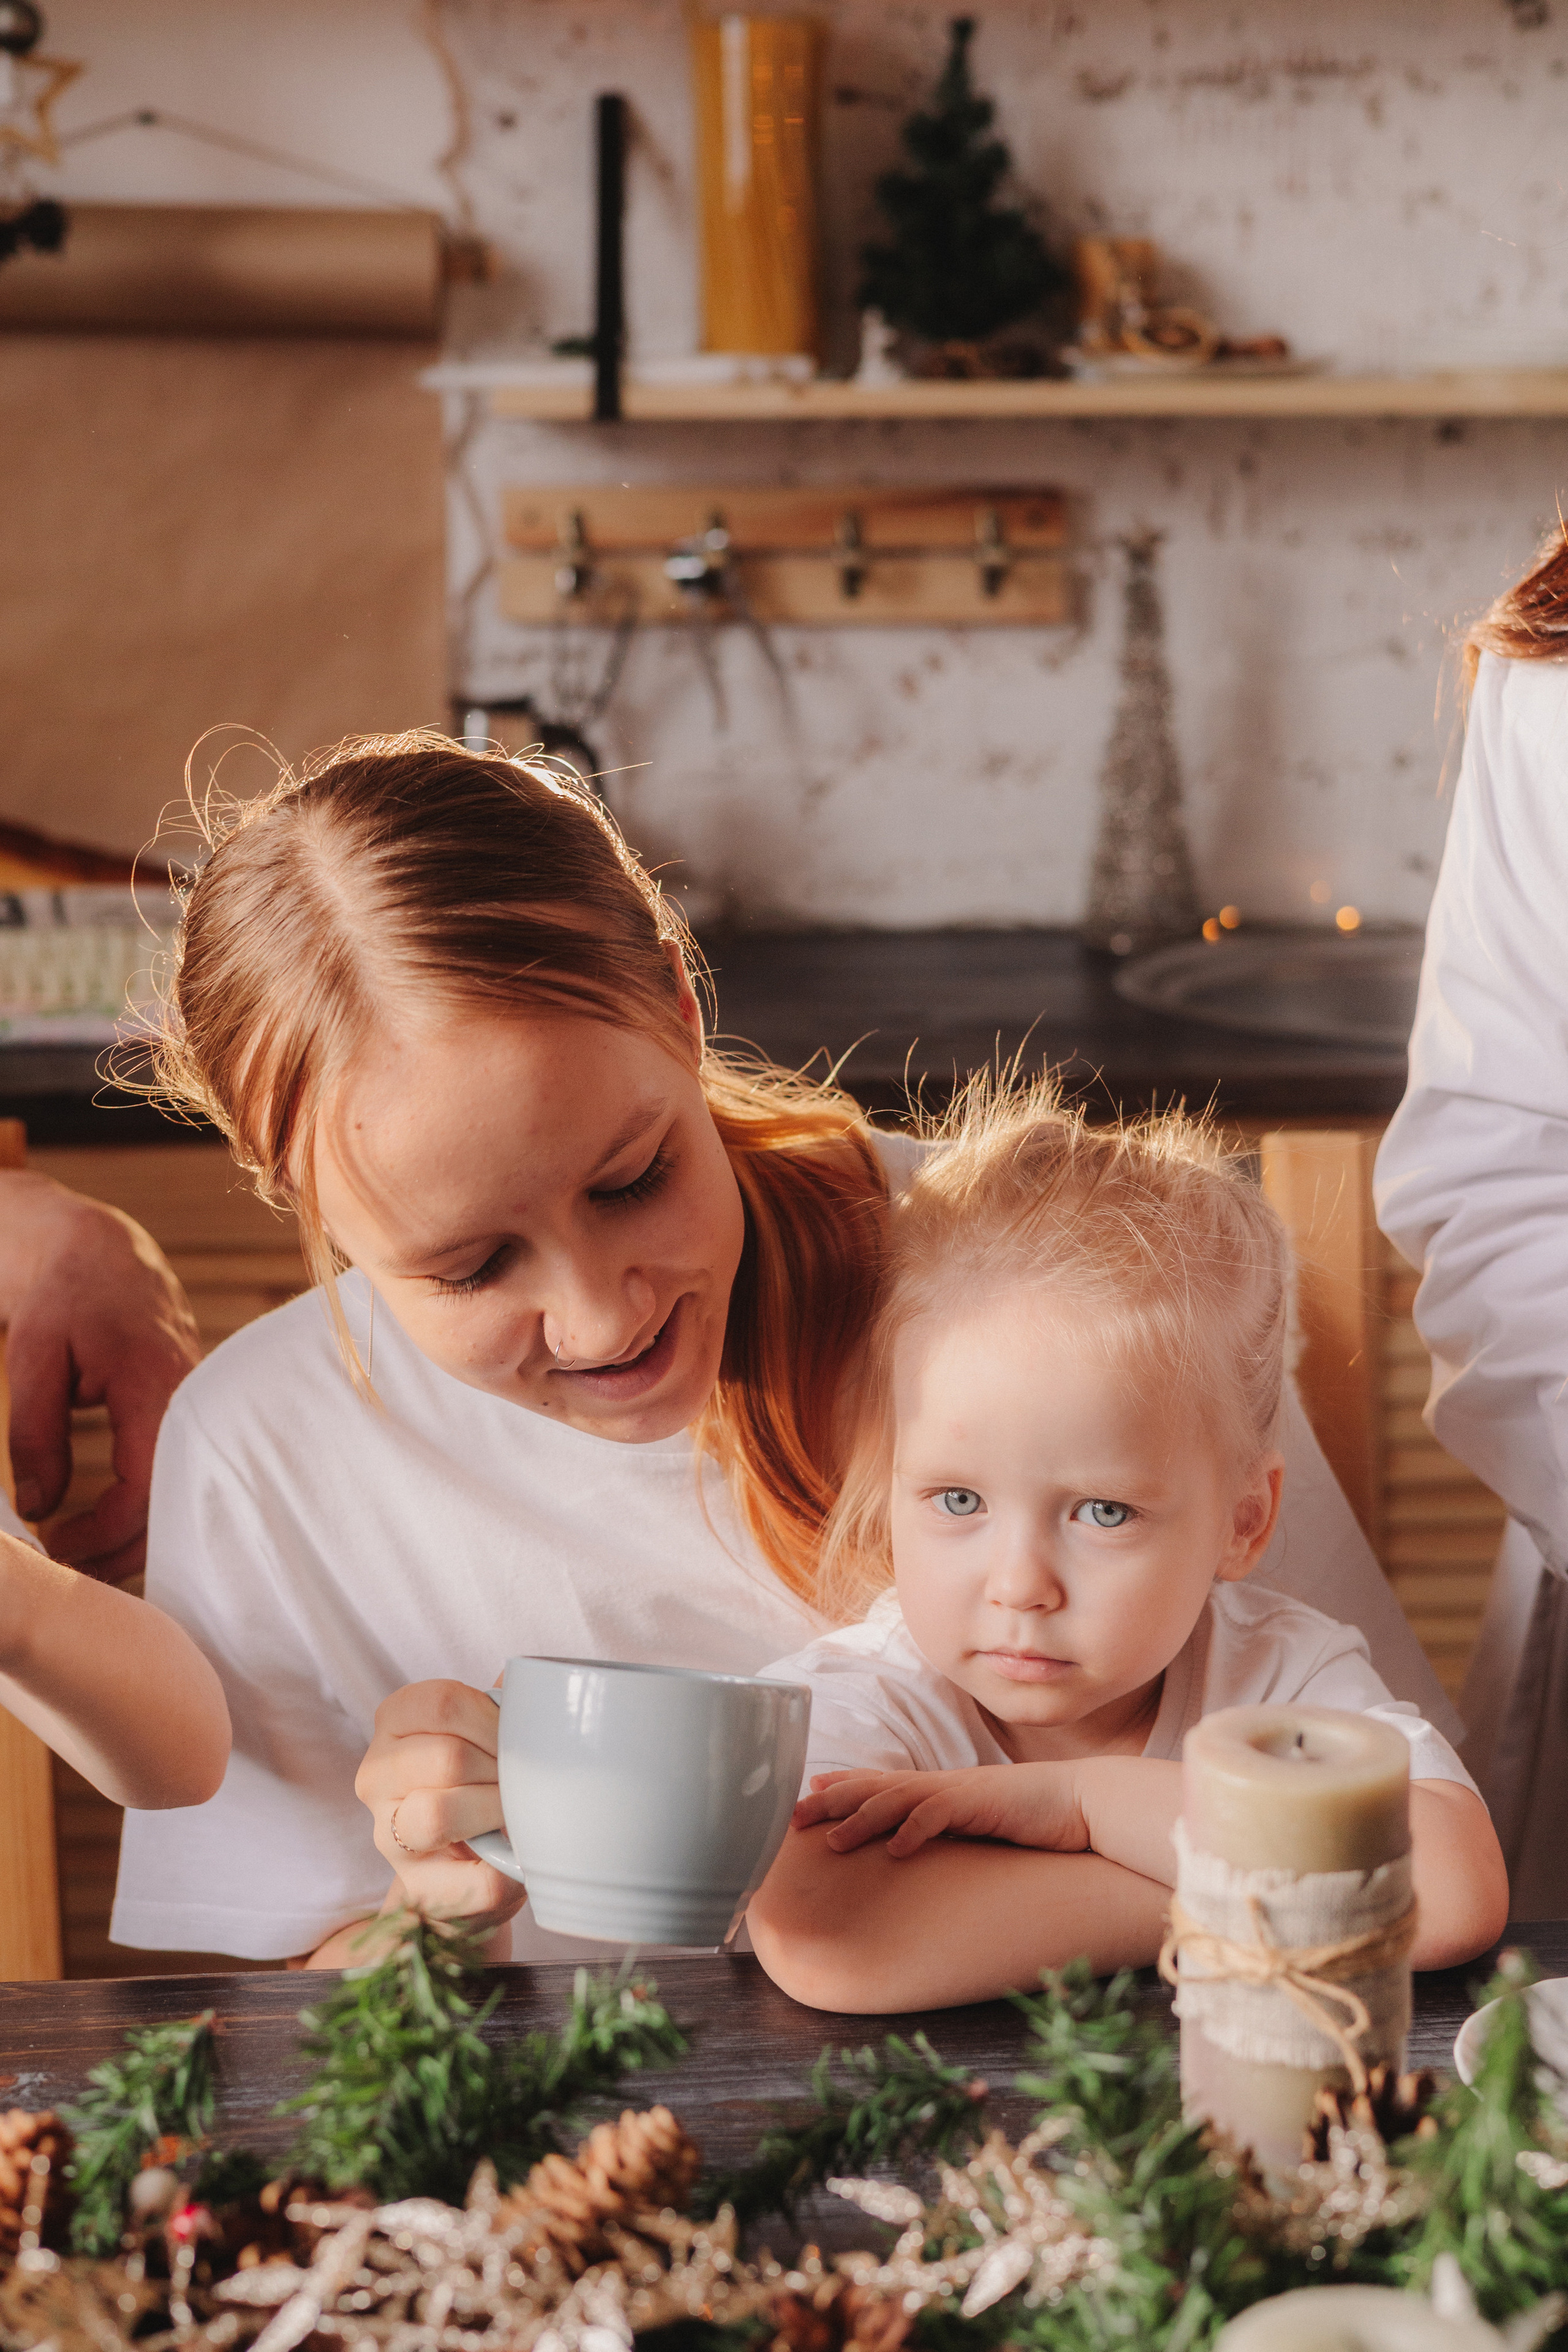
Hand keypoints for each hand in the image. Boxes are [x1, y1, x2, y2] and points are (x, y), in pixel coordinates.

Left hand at [0, 1174, 200, 1578]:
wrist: (105, 1257)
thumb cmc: (67, 1299)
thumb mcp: (33, 1358)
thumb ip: (35, 1434)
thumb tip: (38, 1507)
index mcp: (154, 1386)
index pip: (144, 1488)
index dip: (100, 1533)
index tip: (54, 1545)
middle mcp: (190, 1402)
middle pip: (174, 1506)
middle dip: (121, 1550)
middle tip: (67, 1566)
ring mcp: (197, 1410)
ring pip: (181, 1495)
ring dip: (135, 1533)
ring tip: (82, 1550)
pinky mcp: (190, 1416)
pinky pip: (179, 1474)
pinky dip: (146, 1507)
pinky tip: (107, 1519)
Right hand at [353, 1679, 525, 1932]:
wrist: (464, 1867)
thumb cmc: (477, 1783)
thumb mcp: (482, 1735)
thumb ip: (501, 1707)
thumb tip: (531, 1684)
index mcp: (394, 1722)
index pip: (441, 1703)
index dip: (491, 1719)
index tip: (516, 1737)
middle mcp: (376, 1776)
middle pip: (447, 1757)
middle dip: (501, 1769)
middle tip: (524, 1781)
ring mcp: (387, 1837)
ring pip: (439, 1814)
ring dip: (495, 1812)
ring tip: (515, 1813)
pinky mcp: (418, 1890)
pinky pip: (472, 1880)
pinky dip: (507, 1871)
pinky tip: (515, 1858)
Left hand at [792, 1762, 1091, 1859]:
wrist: (1079, 1801)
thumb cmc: (1029, 1817)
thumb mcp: (976, 1822)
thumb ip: (945, 1827)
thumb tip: (912, 1848)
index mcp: (935, 1790)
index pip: (877, 1784)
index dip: (839, 1788)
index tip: (801, 1797)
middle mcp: (939, 1786)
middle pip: (873, 1788)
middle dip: (831, 1802)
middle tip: (791, 1818)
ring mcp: (958, 1793)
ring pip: (897, 1799)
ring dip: (861, 1818)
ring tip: (832, 1841)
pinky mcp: (981, 1805)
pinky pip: (941, 1815)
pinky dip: (915, 1830)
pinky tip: (896, 1849)